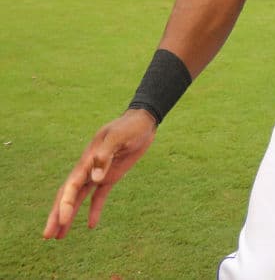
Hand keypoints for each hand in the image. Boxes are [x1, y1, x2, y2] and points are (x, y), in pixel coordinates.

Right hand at [43, 110, 156, 239]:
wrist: (142, 122)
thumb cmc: (129, 127)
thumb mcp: (118, 137)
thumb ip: (105, 155)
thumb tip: (94, 179)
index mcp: (87, 160)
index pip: (71, 186)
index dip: (64, 204)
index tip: (61, 220)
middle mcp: (88, 169)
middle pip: (68, 196)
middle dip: (57, 215)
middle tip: (47, 236)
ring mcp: (98, 174)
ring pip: (78, 199)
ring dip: (69, 216)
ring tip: (59, 236)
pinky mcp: (111, 177)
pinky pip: (99, 196)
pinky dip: (94, 210)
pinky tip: (91, 225)